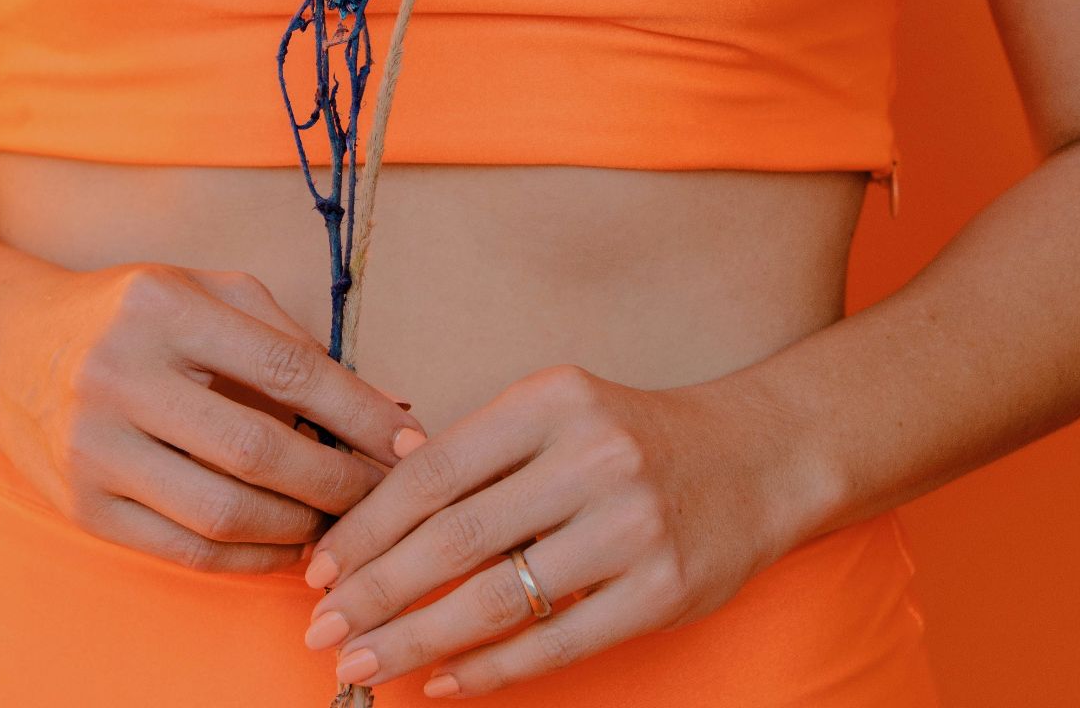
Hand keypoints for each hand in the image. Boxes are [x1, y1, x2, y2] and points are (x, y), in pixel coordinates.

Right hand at [0, 261, 426, 574]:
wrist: (5, 347)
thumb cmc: (132, 316)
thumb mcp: (204, 290)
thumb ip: (288, 338)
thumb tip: (383, 406)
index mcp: (163, 308)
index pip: (286, 369)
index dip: (359, 413)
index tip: (409, 440)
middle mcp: (120, 376)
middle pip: (259, 451)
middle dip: (339, 482)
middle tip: (385, 495)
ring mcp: (95, 447)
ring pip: (223, 513)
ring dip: (300, 529)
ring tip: (340, 523)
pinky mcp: (81, 506)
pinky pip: (184, 550)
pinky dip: (250, 559)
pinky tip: (289, 547)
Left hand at [297, 363, 836, 697]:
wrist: (762, 457)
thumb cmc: (633, 437)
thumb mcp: (558, 411)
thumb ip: (477, 450)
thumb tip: (373, 501)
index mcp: (551, 401)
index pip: (432, 471)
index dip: (365, 527)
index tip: (317, 568)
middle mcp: (592, 457)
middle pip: (454, 537)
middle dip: (375, 589)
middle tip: (322, 628)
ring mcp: (632, 525)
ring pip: (498, 596)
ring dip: (417, 637)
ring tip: (364, 661)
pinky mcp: (664, 588)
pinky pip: (557, 640)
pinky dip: (491, 668)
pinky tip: (443, 681)